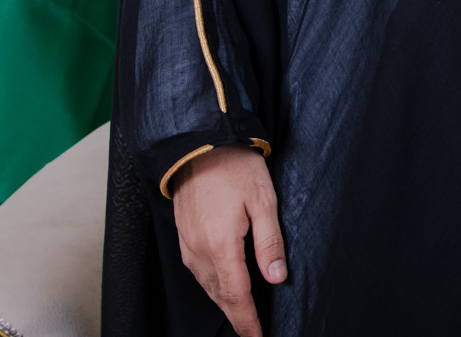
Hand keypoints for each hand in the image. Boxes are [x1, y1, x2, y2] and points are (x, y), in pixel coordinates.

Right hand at [170, 147, 285, 336]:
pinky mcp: (183, 236)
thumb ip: (269, 243)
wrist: (200, 143)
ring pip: (207, 286)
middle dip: (237, 317)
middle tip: (253, 332)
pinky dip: (213, 286)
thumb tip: (276, 277)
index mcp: (220, 244)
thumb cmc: (235, 166)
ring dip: (225, 303)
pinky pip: (198, 272)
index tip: (258, 336)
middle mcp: (199, 250)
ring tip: (242, 316)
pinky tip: (224, 287)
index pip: (236, 295)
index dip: (247, 320)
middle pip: (219, 295)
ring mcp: (187, 244)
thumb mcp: (263, 201)